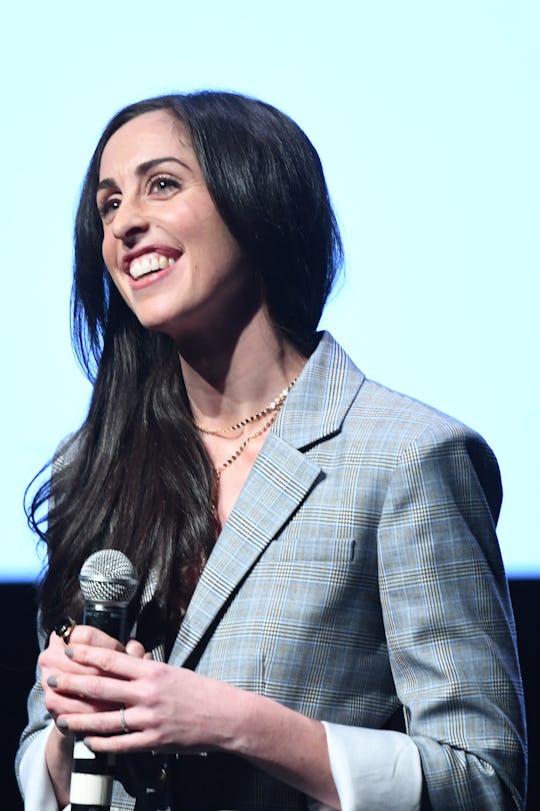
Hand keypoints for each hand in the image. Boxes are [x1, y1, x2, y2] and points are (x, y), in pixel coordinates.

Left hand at [46, 641, 242, 753]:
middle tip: (51, 679)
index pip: (112, 659)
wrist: (225, 715)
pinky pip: (120, 744)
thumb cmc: (200, 691)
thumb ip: (145, 671)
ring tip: (60, 717)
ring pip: (104, 720)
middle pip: (100, 687)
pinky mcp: (153, 742)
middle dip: (72, 683)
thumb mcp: (171, 671)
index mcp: (152, 670)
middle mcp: (147, 693)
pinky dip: (101, 743)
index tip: (69, 649)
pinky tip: (88, 741)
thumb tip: (122, 664)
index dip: (87, 654)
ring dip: (79, 719)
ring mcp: (149, 719)